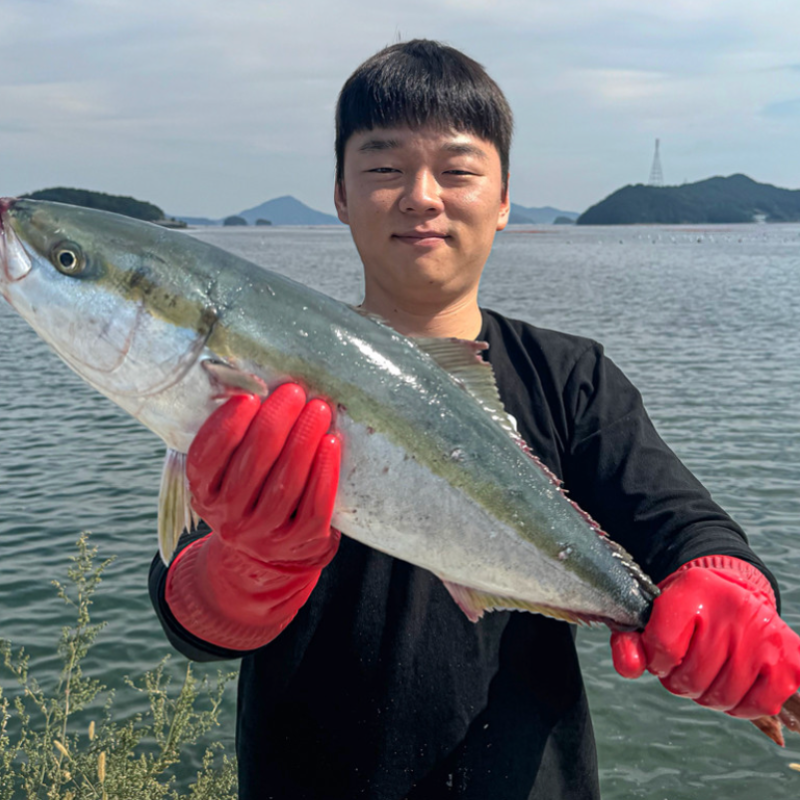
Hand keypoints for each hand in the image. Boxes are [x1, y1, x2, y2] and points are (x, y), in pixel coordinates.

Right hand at [187, 384, 340, 567]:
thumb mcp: (230, 470)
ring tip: (317, 410)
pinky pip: (314, 507)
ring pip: (285, 485)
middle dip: (275, 423)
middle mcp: (228, 517)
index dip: (226, 426)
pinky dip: (324, 473)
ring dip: (303, 441)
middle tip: (294, 392)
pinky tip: (331, 443)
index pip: (206, 458)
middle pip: (252, 466)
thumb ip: (237, 437)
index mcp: (204, 491)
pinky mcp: (298, 543)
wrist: (269, 551)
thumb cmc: (253, 491)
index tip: (249, 396)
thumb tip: (258, 380)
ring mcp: (263, 534)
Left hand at [611, 556, 799, 718]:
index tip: (663, 654)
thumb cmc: (688, 609)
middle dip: (681, 681)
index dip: (657, 661)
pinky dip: (741, 705)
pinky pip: (759, 704)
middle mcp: (733, 608)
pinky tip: (734, 684)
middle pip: (692, 678)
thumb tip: (631, 667)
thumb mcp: (653, 614)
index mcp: (693, 589)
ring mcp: (765, 634)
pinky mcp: (790, 659)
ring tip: (708, 673)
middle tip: (686, 666)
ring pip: (722, 696)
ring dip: (708, 695)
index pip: (663, 647)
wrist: (732, 592)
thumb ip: (629, 642)